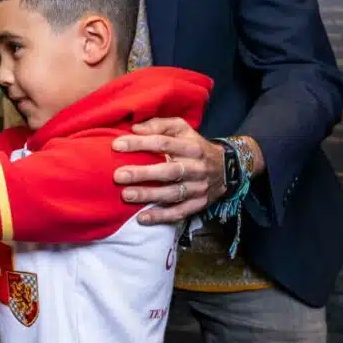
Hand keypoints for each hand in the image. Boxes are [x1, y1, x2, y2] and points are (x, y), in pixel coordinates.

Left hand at [112, 117, 226, 224]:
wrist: (226, 168)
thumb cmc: (194, 145)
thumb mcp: (181, 128)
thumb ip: (159, 125)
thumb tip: (134, 129)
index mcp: (191, 146)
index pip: (163, 143)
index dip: (140, 143)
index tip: (117, 145)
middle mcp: (196, 167)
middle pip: (168, 171)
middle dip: (142, 174)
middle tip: (118, 175)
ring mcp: (199, 188)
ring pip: (173, 193)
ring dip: (149, 195)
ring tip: (126, 195)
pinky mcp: (199, 204)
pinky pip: (180, 213)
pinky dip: (161, 216)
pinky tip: (141, 218)